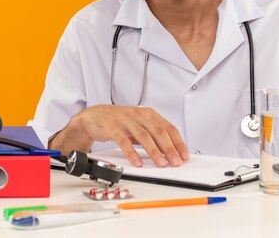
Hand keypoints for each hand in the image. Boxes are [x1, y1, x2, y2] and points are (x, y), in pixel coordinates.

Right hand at [49, 105, 189, 167]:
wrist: (95, 116)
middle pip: (159, 132)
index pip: (168, 128)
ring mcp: (126, 120)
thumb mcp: (139, 125)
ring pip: (144, 136)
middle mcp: (139, 115)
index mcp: (149, 114)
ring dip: (154, 151)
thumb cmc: (119, 122)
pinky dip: (132, 153)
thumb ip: (153, 135)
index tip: (184, 155)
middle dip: (169, 148)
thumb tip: (170, 151)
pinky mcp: (113, 127)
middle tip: (175, 162)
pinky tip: (137, 162)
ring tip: (161, 164)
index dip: (178, 142)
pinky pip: (124, 141)